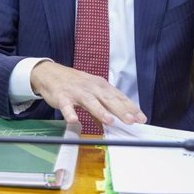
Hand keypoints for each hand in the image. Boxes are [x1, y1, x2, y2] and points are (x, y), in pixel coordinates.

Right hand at [31, 61, 146, 126]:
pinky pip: (67, 106)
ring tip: (109, 120)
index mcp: (101, 86)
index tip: (142, 118)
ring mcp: (77, 92)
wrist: (51, 73)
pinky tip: (74, 120)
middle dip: (121, 110)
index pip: (119, 97)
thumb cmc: (76, 84)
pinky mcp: (63, 97)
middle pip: (109, 99)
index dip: (131, 108)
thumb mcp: (93, 91)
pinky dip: (70, 113)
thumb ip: (105, 105)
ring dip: (100, 111)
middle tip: (132, 120)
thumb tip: (117, 120)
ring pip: (91, 102)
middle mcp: (92, 88)